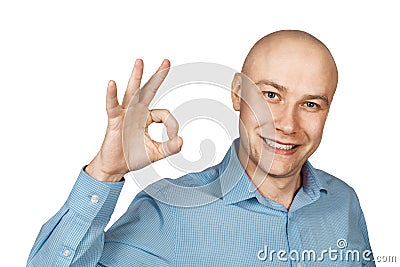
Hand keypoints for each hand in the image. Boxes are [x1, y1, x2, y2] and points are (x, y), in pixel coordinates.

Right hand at [86, 59, 182, 181]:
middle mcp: (137, 111)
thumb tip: (182, 140)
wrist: (116, 167)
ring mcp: (125, 114)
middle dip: (158, 76)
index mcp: (147, 117)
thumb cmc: (133, 156)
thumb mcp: (157, 152)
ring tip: (140, 61)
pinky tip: (112, 83)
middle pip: (149, 90)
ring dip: (136, 76)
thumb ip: (170, 147)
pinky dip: (111, 95)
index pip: (164, 114)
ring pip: (132, 92)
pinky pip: (113, 106)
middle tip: (167, 61)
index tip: (173, 138)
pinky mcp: (115, 120)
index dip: (171, 126)